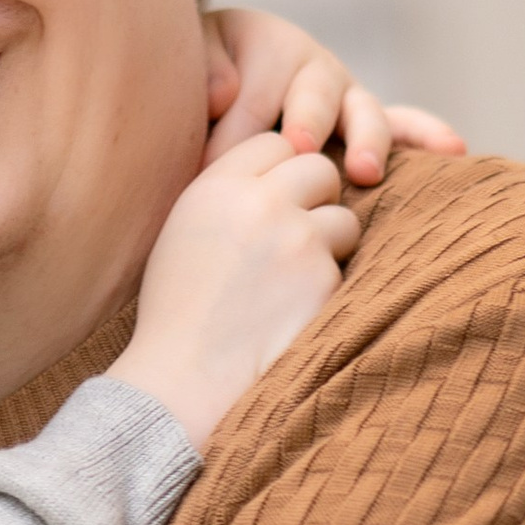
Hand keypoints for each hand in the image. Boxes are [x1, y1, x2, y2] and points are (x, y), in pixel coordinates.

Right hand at [119, 141, 361, 448]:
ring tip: (293, 284)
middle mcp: (258, 202)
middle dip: (315, 198)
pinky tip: (293, 314)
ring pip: (343, 217)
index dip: (278, 172)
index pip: (273, 143)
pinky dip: (327, 289)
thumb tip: (279, 169)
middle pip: (318, 167)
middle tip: (296, 238)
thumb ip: (227, 193)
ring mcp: (296, 238)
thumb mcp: (185, 233)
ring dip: (330, 245)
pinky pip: (345, 268)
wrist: (187, 380)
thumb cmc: (179, 314)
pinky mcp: (324, 278)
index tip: (271, 204)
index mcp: (215, 187)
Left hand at [201, 6, 466, 184]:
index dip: (231, 133)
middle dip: (305, 121)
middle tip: (298, 149)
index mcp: (265, 44)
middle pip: (313, 94)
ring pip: (363, 111)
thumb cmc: (193, 83)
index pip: (251, 93)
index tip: (208, 167)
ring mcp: (345, 94)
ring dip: (365, 139)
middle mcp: (311, 65)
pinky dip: (426, 135)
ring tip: (364, 170)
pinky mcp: (365, 122)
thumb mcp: (185, 62)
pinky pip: (404, 123)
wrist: (210, 81)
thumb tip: (222, 92)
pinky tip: (454, 149)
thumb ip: (200, 69)